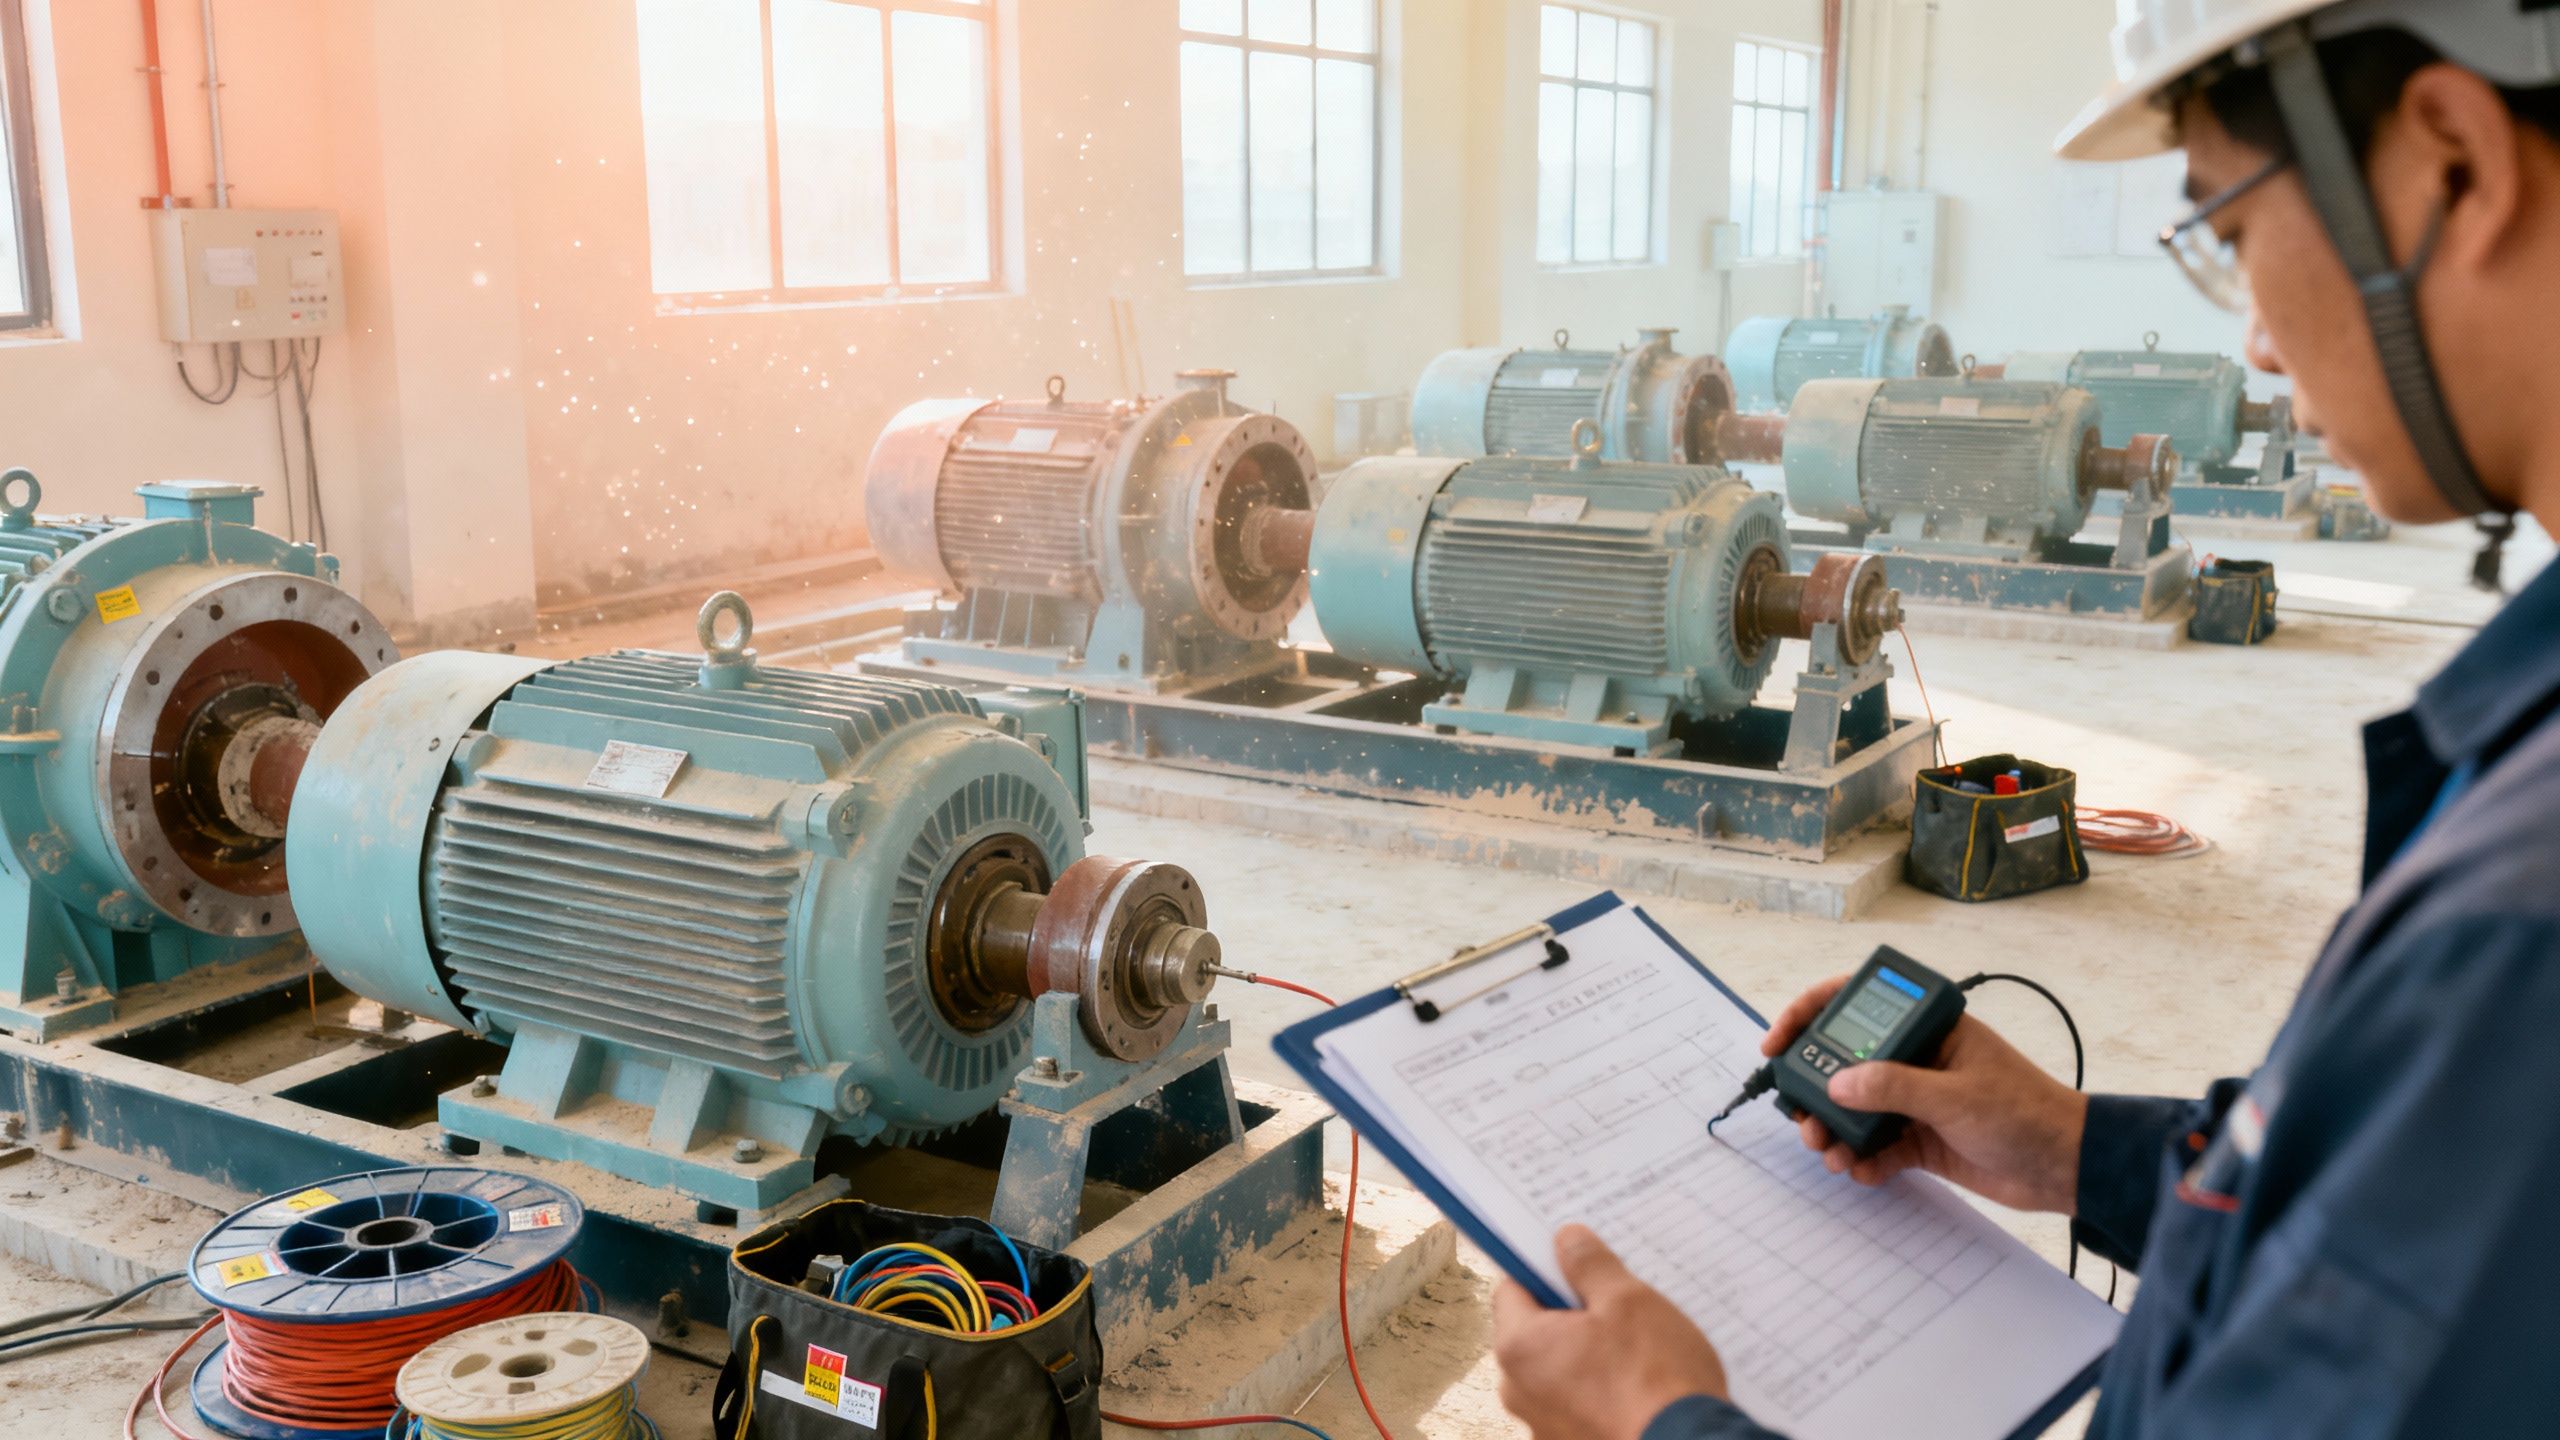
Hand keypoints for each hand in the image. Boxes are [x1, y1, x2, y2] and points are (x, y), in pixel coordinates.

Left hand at [1492, 1225, 1730, 1439]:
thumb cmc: (1656, 1381)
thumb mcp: (1627, 1301)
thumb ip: (1589, 1266)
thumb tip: (1568, 1241)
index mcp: (1520, 1348)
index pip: (1512, 1289)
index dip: (1542, 1270)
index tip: (1571, 1263)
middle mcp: (1520, 1391)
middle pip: (1536, 1332)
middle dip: (1572, 1315)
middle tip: (1616, 1306)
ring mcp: (1544, 1424)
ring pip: (1559, 1369)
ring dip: (1588, 1354)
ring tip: (1637, 1350)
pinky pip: (1577, 1402)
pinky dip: (1600, 1390)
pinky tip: (1639, 1384)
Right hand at [1761, 976, 2087, 1213]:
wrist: (2067, 1168)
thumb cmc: (2025, 1113)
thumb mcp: (1955, 1096)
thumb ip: (1892, 1087)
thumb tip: (1836, 1086)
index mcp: (1926, 1028)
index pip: (1855, 1004)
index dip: (1808, 1015)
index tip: (1777, 1044)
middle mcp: (1914, 1059)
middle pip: (1843, 1064)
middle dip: (1815, 1091)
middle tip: (1802, 1117)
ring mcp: (1915, 1100)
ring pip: (1854, 1109)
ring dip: (1835, 1131)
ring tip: (1830, 1152)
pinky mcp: (1920, 1139)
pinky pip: (1876, 1146)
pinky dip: (1863, 1160)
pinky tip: (1862, 1171)